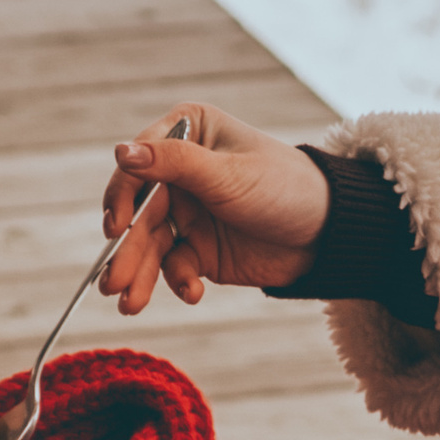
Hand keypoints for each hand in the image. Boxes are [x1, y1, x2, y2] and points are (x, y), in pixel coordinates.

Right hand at [103, 101, 333, 305]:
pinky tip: (193, 293)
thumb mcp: (228, 174)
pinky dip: (179, 282)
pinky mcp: (199, 249)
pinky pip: (175, 267)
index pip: (138, 164)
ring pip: (151, 245)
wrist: (328, 233)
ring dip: (140, 275)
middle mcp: (180, 172)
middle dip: (127, 251)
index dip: (123, 196)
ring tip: (130, 304)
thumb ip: (174, 164)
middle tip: (111, 284)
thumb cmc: (285, 186)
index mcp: (186, 135)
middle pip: (140, 212)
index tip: (117, 226)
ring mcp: (187, 212)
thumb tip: (121, 151)